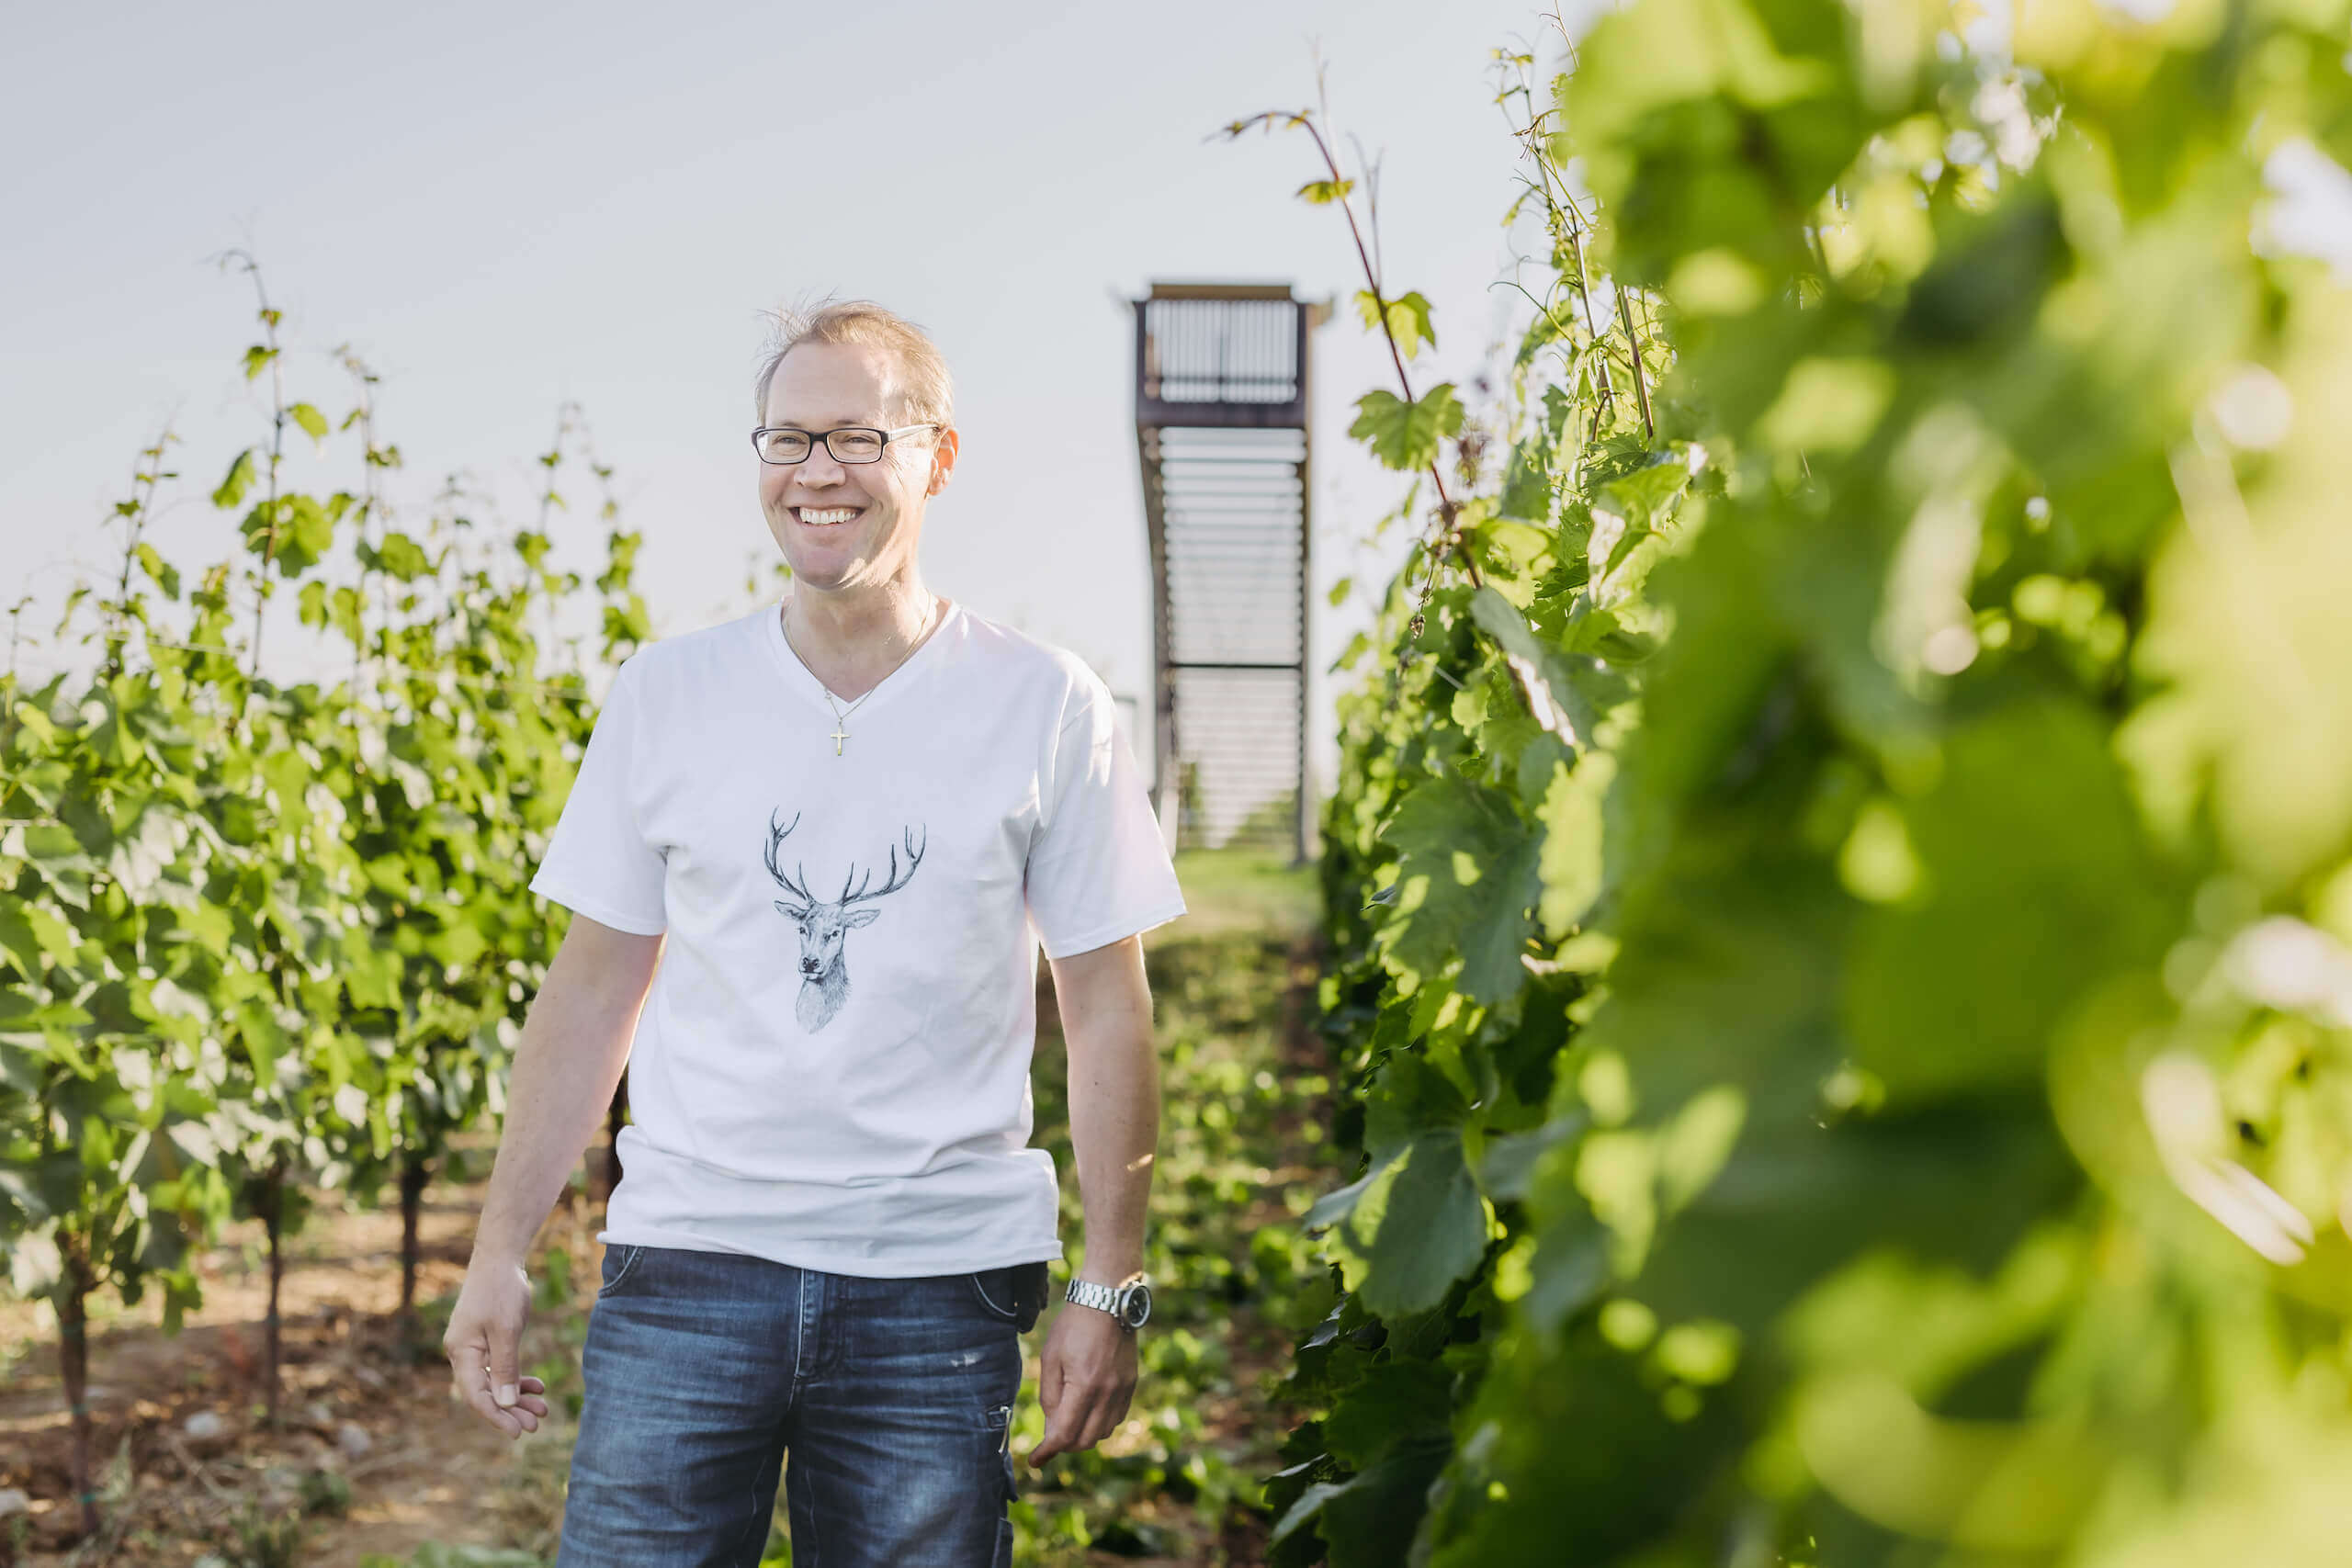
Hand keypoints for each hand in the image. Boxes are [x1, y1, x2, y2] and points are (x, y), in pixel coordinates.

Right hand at [443, 1254, 552, 1438]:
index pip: (476, 1396)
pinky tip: (537, 1387)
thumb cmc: (501, 1290)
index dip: (497, 1416)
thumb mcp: (506, 1330)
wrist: (499, 1259)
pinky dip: (517, 1378)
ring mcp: (473, 1347)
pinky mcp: (486, 1340)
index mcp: (461, 1352)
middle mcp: (463, 1353)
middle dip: (511, 1411)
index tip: (517, 1432)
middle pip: (485, 1393)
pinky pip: (500, 1368)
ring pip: (495, 1382)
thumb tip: (505, 1403)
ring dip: (517, 1397)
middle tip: (537, 1424)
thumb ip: (505, 1367)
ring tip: (542, 1410)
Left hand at [1027, 1300, 1138, 1467]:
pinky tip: (1088, 1412)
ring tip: (1068, 1421)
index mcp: (1084, 1386)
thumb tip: (1051, 1427)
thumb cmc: (1073, 1326)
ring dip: (1083, 1435)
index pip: (1064, 1434)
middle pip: (1085, 1441)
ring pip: (1102, 1432)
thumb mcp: (1050, 1358)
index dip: (1047, 1451)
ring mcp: (1123, 1390)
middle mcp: (1107, 1393)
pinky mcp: (1131, 1384)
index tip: (1034, 1461)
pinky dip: (1100, 1424)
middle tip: (1049, 1439)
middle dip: (1064, 1445)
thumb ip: (1050, 1396)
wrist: (1107, 1300)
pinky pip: (1116, 1418)